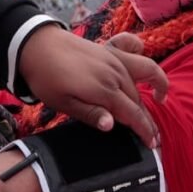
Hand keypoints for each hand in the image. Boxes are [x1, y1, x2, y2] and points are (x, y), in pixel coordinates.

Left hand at [18, 26, 167, 147]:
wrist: (36, 46)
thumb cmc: (47, 79)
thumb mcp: (63, 103)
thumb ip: (90, 114)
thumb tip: (112, 125)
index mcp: (104, 89)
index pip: (132, 114)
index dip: (144, 130)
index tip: (152, 145)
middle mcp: (114, 73)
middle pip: (138, 99)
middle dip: (147, 118)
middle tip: (152, 136)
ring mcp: (114, 58)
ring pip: (142, 77)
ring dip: (149, 93)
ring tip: (156, 104)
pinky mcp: (109, 49)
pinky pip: (135, 49)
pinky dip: (143, 57)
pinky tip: (140, 65)